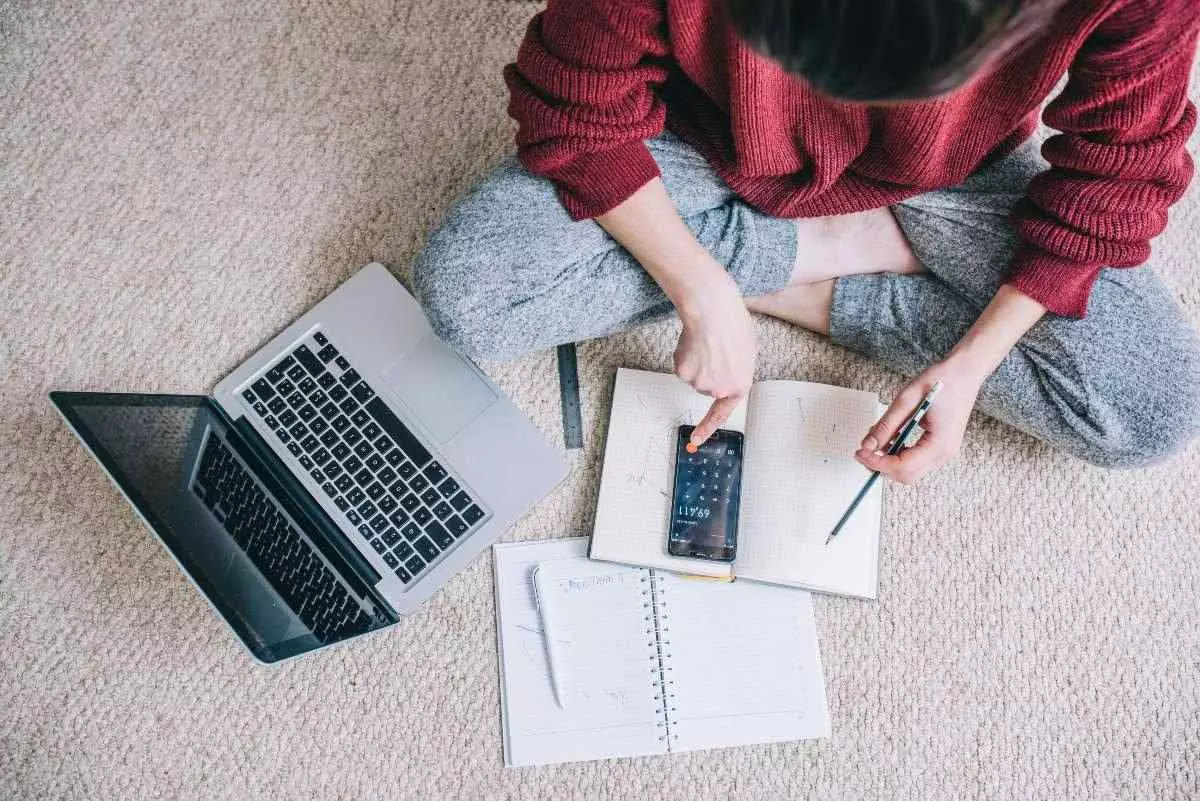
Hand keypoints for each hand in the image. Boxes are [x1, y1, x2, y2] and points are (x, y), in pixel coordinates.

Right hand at [673, 267, 756, 446]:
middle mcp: (719, 390)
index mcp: (739, 386)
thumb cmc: (733, 324)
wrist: (713, 311)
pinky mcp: (683, 373)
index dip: (706, 428)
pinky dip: (686, 356)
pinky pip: (682, 367)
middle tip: (715, 348)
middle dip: (709, 370)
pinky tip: (694, 342)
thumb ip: (738, 369)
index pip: (721, 413)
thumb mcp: (748, 350)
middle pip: (707, 387)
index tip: (694, 440)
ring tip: (707, 341)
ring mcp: (700, 383)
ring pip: (694, 376)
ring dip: (698, 361)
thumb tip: (727, 372)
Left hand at [855, 358, 986, 483]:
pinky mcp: (940, 448)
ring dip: (888, 461)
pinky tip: (889, 438)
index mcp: (939, 444)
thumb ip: (886, 425)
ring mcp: (944, 453)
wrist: (966, 372)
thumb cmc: (942, 380)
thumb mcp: (907, 399)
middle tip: (862, 450)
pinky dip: (898, 454)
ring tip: (875, 440)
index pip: (902, 467)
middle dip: (881, 466)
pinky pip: (915, 461)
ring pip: (909, 471)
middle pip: (906, 475)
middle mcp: (944, 454)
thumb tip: (867, 445)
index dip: (877, 462)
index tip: (860, 452)